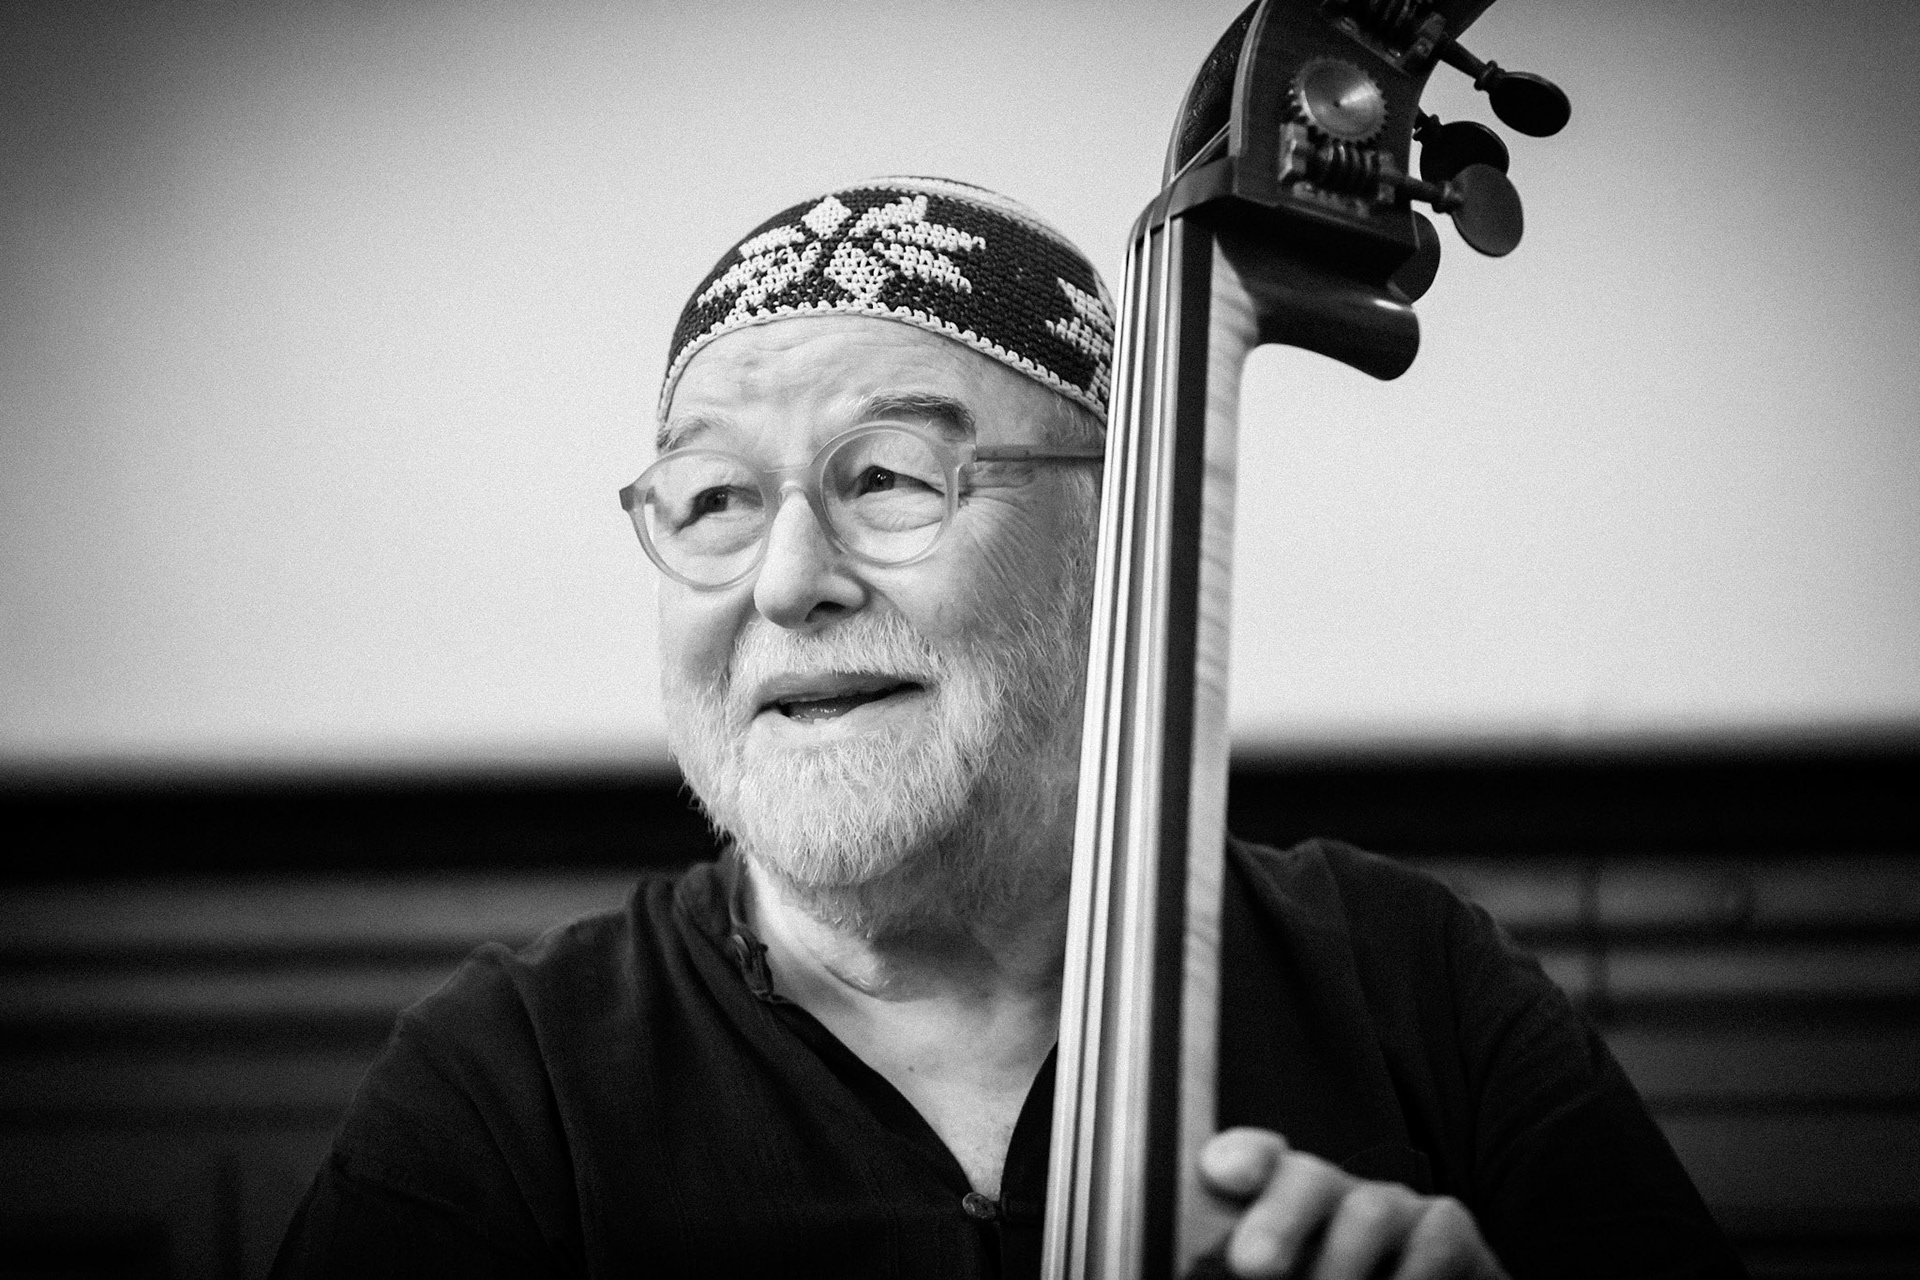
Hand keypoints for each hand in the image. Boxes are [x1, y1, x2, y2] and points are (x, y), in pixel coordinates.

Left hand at [1198, 1128, 1508, 1278]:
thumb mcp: (1289, 1274)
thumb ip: (1261, 1261)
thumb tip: (1237, 1258)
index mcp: (1281, 1206)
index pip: (1257, 1162)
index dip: (1242, 1156)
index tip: (1221, 1173)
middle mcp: (1335, 1197)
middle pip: (1306, 1178)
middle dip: (1278, 1217)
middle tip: (1250, 1265)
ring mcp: (1395, 1210)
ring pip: (1368, 1212)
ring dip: (1341, 1267)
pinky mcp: (1448, 1231)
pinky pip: (1436, 1242)